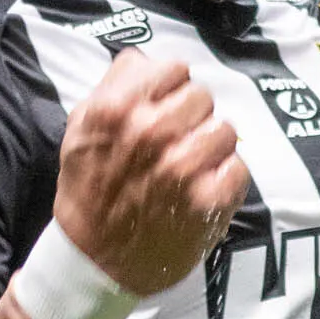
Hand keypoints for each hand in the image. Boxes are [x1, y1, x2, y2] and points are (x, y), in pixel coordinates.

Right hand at [53, 51, 249, 295]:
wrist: (94, 259)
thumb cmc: (89, 188)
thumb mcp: (81, 126)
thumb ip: (114, 85)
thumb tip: (147, 59)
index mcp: (117, 109)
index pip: (175, 69)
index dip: (172, 89)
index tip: (164, 109)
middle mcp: (151, 133)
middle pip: (203, 96)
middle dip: (192, 117)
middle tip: (176, 142)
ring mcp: (183, 168)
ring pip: (226, 130)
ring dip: (211, 148)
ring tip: (191, 167)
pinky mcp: (208, 201)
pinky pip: (238, 168)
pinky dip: (225, 179)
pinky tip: (202, 189)